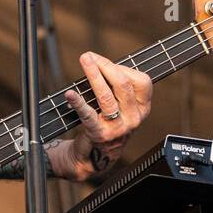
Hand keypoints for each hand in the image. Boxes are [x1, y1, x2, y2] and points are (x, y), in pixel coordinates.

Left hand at [60, 51, 152, 180]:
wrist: (95, 156)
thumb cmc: (105, 123)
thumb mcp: (120, 106)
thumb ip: (116, 87)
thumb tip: (100, 62)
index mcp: (142, 108)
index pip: (142, 82)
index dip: (122, 68)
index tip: (104, 62)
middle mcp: (134, 118)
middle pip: (123, 85)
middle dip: (104, 66)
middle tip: (88, 56)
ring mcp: (118, 128)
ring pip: (107, 96)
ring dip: (94, 75)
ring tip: (84, 62)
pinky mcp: (100, 134)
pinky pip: (88, 114)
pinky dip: (77, 102)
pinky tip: (70, 94)